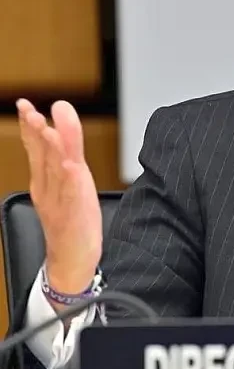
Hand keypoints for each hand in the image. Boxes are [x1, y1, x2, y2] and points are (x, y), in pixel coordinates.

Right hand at [16, 99, 102, 301]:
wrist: (72, 262)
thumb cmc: (72, 224)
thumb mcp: (67, 188)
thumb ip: (63, 163)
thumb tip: (62, 140)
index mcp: (45, 182)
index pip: (37, 150)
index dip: (30, 127)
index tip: (25, 106)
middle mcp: (48, 189)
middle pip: (42, 155)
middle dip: (35, 131)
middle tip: (29, 109)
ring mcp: (59, 202)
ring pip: (55, 169)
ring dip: (51, 147)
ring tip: (47, 125)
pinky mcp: (74, 214)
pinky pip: (72, 194)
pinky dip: (70, 179)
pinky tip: (71, 166)